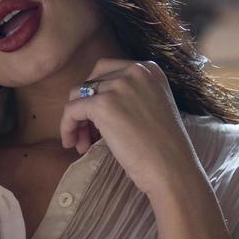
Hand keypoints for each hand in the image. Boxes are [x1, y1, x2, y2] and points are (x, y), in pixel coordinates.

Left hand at [58, 59, 204, 199]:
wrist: (172, 169)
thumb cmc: (164, 149)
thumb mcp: (153, 108)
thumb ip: (130, 96)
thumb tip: (94, 102)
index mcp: (149, 69)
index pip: (108, 71)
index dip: (98, 94)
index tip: (98, 119)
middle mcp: (134, 71)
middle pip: (92, 81)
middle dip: (85, 105)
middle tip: (87, 132)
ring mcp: (118, 86)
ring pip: (78, 96)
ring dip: (77, 120)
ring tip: (82, 144)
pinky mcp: (102, 104)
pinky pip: (71, 111)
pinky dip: (67, 127)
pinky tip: (72, 144)